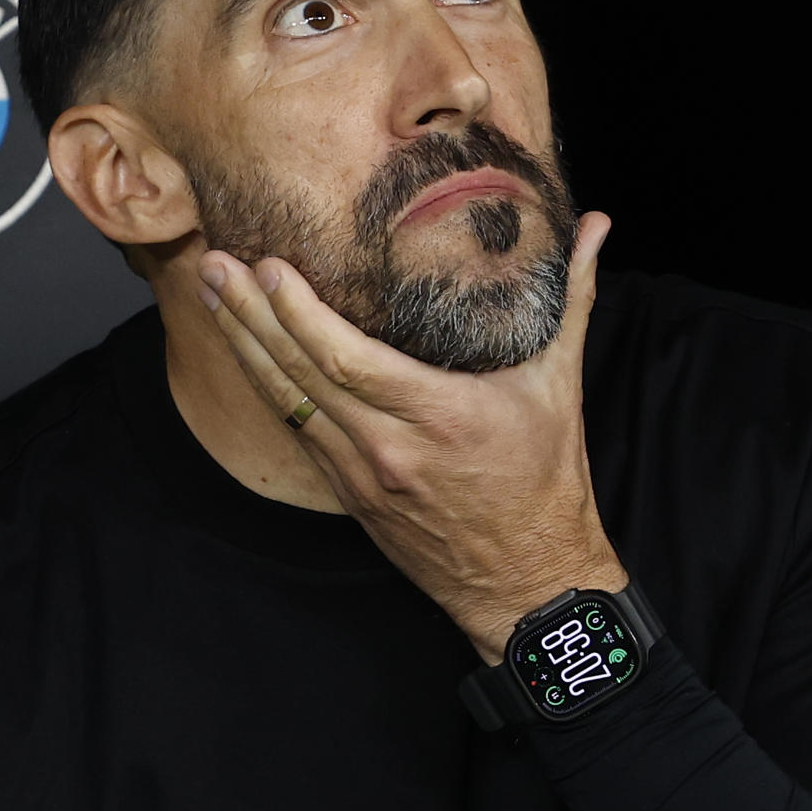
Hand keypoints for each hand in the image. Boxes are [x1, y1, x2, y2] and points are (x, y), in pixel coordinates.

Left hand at [195, 212, 623, 662]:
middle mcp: (388, 447)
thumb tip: (597, 228)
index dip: (299, 312)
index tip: (270, 267)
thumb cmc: (548, 484)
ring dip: (245, 346)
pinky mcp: (350, 495)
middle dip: (250, 315)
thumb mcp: (561, 386)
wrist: (528, 583)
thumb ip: (574, 299)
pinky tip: (247, 353)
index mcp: (439, 415)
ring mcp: (361, 476)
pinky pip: (298, 432)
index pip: (346, 358)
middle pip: (299, 374)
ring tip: (214, 296)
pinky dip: (269, 388)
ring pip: (285, 403)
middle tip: (214, 264)